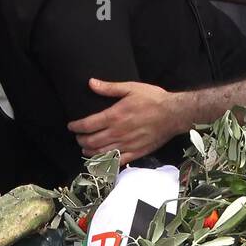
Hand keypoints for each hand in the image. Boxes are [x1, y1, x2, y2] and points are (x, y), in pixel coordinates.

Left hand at [67, 79, 182, 162]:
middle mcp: (117, 133)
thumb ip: (109, 88)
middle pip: (91, 141)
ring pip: (101, 153)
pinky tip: (101, 161)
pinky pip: (117, 161)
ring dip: (90, 152)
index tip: (72, 127)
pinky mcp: (136, 153)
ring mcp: (126, 145)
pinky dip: (106, 162)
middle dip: (81, 140)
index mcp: (114, 116)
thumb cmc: (153, 99)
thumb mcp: (131, 88)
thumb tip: (91, 83)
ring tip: (85, 149)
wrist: (174, 114)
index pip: (87, 125)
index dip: (76, 127)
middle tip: (78, 138)